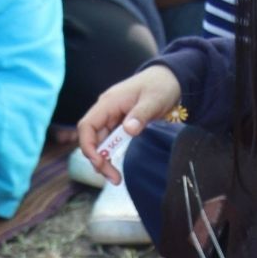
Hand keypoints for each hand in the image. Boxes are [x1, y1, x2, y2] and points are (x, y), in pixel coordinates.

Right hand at [76, 66, 182, 183]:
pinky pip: (110, 142)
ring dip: (104, 161)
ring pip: (100, 143)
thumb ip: (141, 114)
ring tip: (116, 178)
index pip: (87, 126)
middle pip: (92, 139)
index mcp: (109, 103)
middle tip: (113, 178)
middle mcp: (106, 111)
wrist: (169, 78)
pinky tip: (117, 168)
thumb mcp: (154, 100)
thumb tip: (128, 129)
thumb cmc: (161, 85)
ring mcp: (112, 118)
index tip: (99, 162)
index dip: (88, 146)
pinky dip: (111, 155)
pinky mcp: (120, 124)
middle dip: (98, 160)